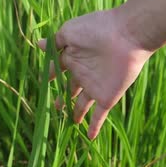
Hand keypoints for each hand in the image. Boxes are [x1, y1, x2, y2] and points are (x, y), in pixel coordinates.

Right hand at [37, 9, 152, 138]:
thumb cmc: (96, 29)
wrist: (126, 35)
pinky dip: (94, 126)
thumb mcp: (70, 32)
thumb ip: (55, 42)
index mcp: (73, 56)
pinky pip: (99, 115)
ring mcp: (95, 86)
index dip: (50, 75)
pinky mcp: (107, 97)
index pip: (58, 69)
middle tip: (55, 108)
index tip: (43, 81)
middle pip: (70, 88)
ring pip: (82, 103)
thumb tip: (38, 45)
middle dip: (63, 98)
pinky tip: (89, 137)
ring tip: (70, 122)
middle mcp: (83, 72)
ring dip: (77, 112)